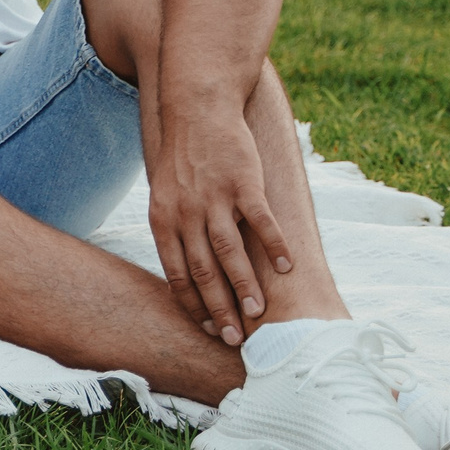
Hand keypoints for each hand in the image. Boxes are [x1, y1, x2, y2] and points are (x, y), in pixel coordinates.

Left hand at [147, 113, 295, 344]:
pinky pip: (261, 222)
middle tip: (237, 339)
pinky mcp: (243, 183)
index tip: (210, 329)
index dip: (194, 304)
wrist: (196, 110)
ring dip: (245, 287)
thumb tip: (186, 274)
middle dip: (220, 308)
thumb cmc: (183, 160)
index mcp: (164, 220)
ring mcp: (215, 198)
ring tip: (259, 314)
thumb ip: (175, 232)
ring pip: (230, 252)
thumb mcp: (164, 197)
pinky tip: (286, 267)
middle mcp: (186, 213)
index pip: (176, 273)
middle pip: (203, 270)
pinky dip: (274, 246)